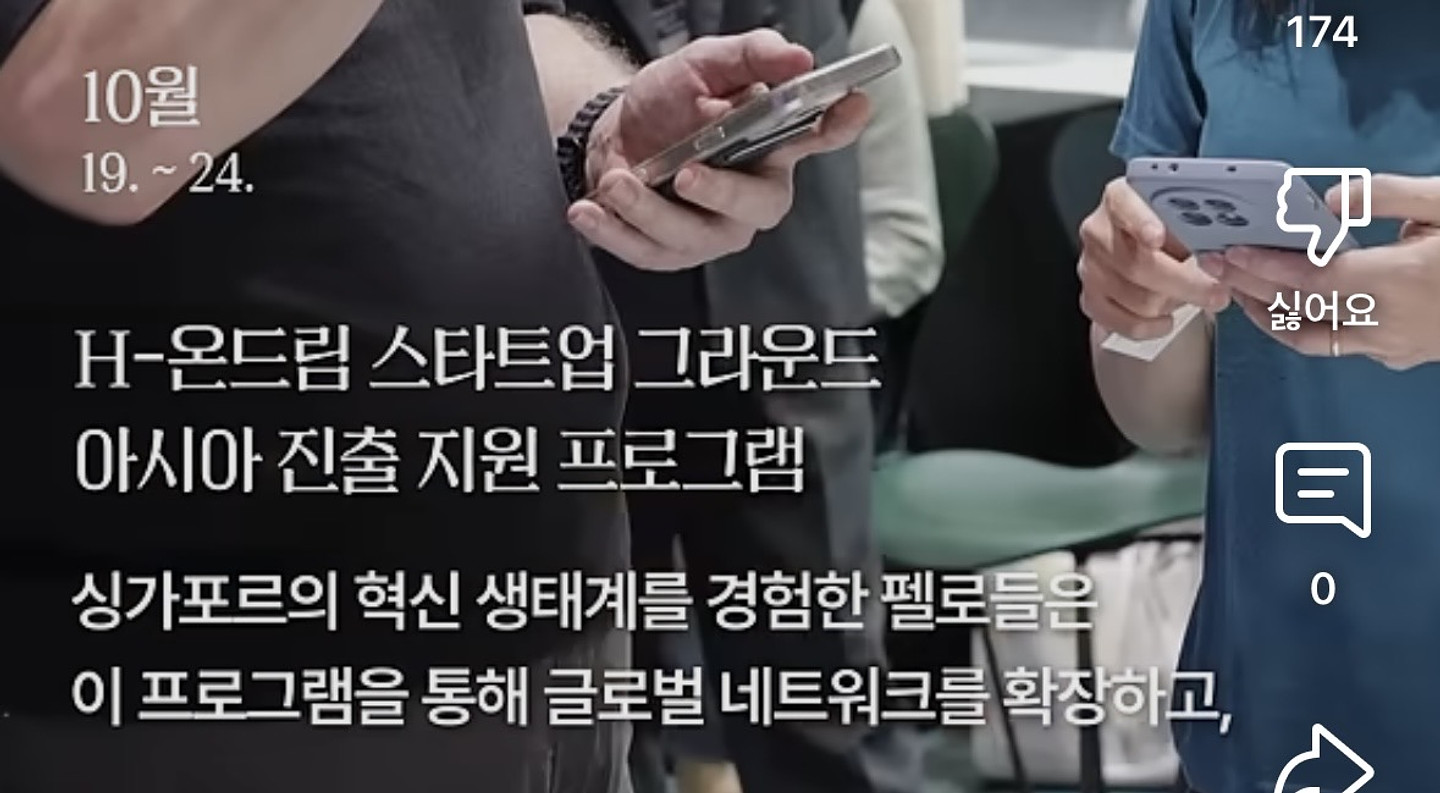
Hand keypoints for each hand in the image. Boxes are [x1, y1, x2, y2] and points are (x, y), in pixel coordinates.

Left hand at [570, 29, 870, 270]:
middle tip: (685, 173)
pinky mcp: (669, 253)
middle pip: (759, 207)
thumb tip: (796, 56)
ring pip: (693, 236)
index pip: (819, 136)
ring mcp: (712, 230)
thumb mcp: (702, 65)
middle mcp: (752, 194)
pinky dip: (613, 233)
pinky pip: (646, 252)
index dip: (839, 125)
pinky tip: (588, 211)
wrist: (614, 136)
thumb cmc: (669, 104)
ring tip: (616, 181)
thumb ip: (749, 57)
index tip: (852, 104)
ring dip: (649, 211)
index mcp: (773, 146)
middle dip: (722, 193)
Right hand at [1078, 177, 1230, 338]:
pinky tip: (1166, 319)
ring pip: (1136, 298)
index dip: (1141, 222)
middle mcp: (1099, 231)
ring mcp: (1091, 266)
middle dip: (1184, 283)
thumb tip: (1217, 252)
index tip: (1157, 238)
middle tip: (1217, 292)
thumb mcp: (1181, 216)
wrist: (1143, 252)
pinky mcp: (1090, 297)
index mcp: (1120, 199)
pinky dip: (1150, 326)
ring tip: (1194, 297)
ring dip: (1172, 303)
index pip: (1123, 205)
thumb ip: (1193, 227)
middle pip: (1136, 264)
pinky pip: (1123, 322)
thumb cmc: (1169, 231)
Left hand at [1210, 174, 1439, 370]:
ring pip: (1310, 337)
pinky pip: (1336, 346)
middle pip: (1299, 307)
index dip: (1266, 267)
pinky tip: (1288, 310)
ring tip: (1240, 292)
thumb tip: (1331, 201)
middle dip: (1250, 287)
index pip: (1312, 277)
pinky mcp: (1398, 353)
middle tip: (1217, 266)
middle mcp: (1387, 321)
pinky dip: (1303, 328)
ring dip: (1268, 316)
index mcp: (1398, 279)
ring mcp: (1391, 344)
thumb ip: (1390, 196)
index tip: (1233, 254)